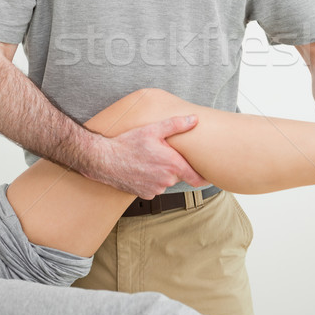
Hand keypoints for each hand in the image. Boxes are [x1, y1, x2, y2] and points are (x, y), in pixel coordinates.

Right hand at [87, 114, 208, 197]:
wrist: (104, 160)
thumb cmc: (128, 143)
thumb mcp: (153, 129)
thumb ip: (177, 124)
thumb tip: (195, 119)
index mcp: (172, 165)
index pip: (197, 177)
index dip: (204, 177)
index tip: (209, 175)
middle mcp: (166, 180)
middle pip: (179, 174)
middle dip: (175, 166)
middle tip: (164, 154)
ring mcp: (155, 189)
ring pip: (166, 180)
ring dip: (163, 172)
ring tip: (149, 159)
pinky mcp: (145, 194)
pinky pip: (155, 186)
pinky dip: (152, 178)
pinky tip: (142, 168)